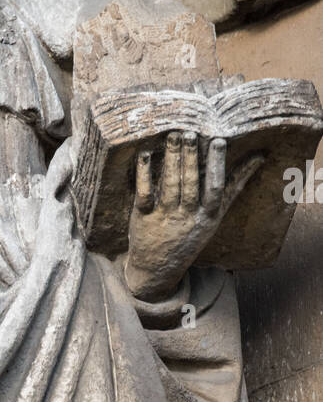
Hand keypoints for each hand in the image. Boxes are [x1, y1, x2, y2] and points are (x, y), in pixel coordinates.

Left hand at [124, 132, 263, 299]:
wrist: (157, 269)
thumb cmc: (190, 235)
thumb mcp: (215, 216)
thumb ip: (234, 186)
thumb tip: (258, 157)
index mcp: (208, 216)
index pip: (216, 188)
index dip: (217, 165)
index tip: (218, 141)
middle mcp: (187, 217)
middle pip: (191, 184)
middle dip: (191, 157)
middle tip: (190, 132)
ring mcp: (164, 217)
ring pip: (169, 186)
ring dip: (171, 159)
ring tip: (173, 136)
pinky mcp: (142, 218)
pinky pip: (144, 194)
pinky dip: (144, 174)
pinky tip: (146, 154)